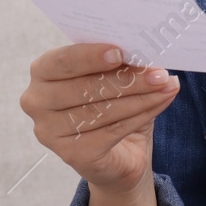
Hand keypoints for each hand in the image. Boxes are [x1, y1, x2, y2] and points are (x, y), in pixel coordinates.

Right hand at [19, 42, 181, 194]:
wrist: (119, 154)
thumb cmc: (113, 105)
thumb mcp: (115, 78)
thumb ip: (120, 64)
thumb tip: (145, 52)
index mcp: (43, 72)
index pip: (63, 61)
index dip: (91, 56)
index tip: (120, 52)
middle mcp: (37, 101)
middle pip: (86, 87)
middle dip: (128, 78)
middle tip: (159, 72)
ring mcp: (49, 130)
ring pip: (102, 109)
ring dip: (142, 96)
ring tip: (168, 85)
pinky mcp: (71, 154)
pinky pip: (112, 131)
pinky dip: (141, 115)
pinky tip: (161, 102)